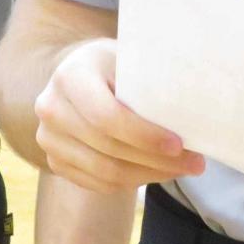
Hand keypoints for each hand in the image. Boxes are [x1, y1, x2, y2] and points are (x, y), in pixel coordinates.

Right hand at [33, 38, 204, 192]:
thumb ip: (149, 82)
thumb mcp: (129, 60)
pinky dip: (132, 182)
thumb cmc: (114, 64)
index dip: (145, 136)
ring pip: (105, 172)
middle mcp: (51, 107)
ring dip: (149, 175)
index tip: (179, 144)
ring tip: (180, 169)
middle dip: (156, 161)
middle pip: (108, 149)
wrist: (81, 73)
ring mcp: (49, 138)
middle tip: (194, 163)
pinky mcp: (55, 161)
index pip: (107, 117)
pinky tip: (156, 171)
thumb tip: (191, 111)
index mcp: (70, 76)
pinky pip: (98, 184)